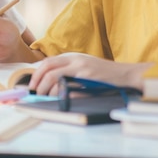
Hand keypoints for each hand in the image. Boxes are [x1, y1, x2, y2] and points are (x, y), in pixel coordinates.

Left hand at [29, 52, 151, 95]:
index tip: (32, 85)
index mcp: (72, 57)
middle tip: (36, 93)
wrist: (124, 74)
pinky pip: (70, 88)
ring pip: (56, 78)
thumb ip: (67, 69)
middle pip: (48, 69)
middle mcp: (76, 60)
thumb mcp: (83, 65)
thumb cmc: (102, 73)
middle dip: (38, 82)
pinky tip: (61, 100)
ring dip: (47, 90)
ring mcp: (82, 69)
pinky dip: (62, 95)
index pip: (47, 62)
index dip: (37, 74)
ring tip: (46, 98)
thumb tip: (47, 81)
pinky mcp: (89, 80)